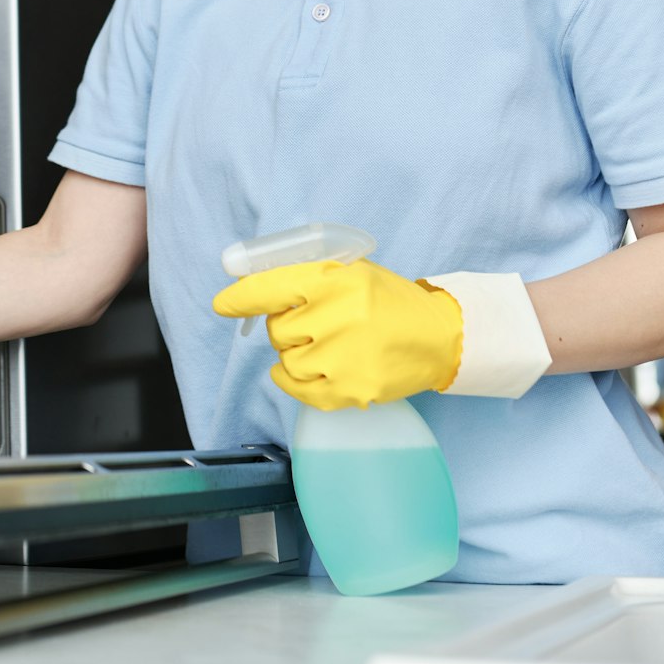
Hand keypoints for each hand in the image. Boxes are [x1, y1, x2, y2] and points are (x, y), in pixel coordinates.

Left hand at [211, 258, 462, 410]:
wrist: (439, 336)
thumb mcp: (351, 273)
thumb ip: (304, 278)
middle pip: (277, 329)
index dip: (243, 297)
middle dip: (288, 327)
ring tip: (327, 345)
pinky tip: (308, 369)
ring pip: (286, 360)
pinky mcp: (351, 391)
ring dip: (296, 353)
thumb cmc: (388, 301)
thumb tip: (246, 286)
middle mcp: (339, 318)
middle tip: (317, 323)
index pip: (273, 288)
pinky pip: (297, 389)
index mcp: (337, 280)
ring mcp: (344, 358)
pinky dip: (292, 380)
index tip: (223, 304)